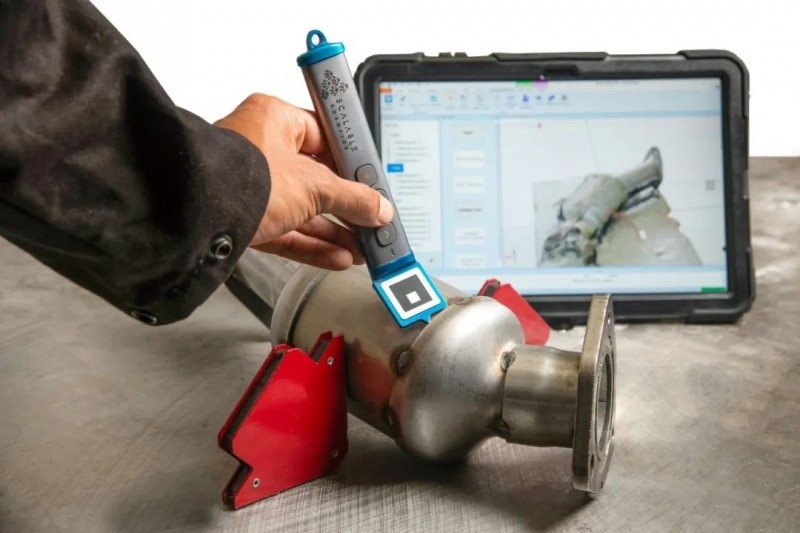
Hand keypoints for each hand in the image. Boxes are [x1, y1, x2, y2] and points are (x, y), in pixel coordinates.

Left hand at [216, 94, 392, 268]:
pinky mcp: (243, 217)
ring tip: (360, 246)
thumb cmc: (241, 178)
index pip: (324, 137)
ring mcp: (249, 185)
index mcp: (274, 119)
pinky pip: (285, 230)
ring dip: (332, 231)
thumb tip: (378, 208)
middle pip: (314, 179)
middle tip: (369, 220)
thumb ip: (352, 198)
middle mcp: (259, 148)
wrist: (196, 216)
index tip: (370, 183)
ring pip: (301, 209)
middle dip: (345, 206)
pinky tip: (337, 256)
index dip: (351, 163)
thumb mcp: (314, 186)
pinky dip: (311, 244)